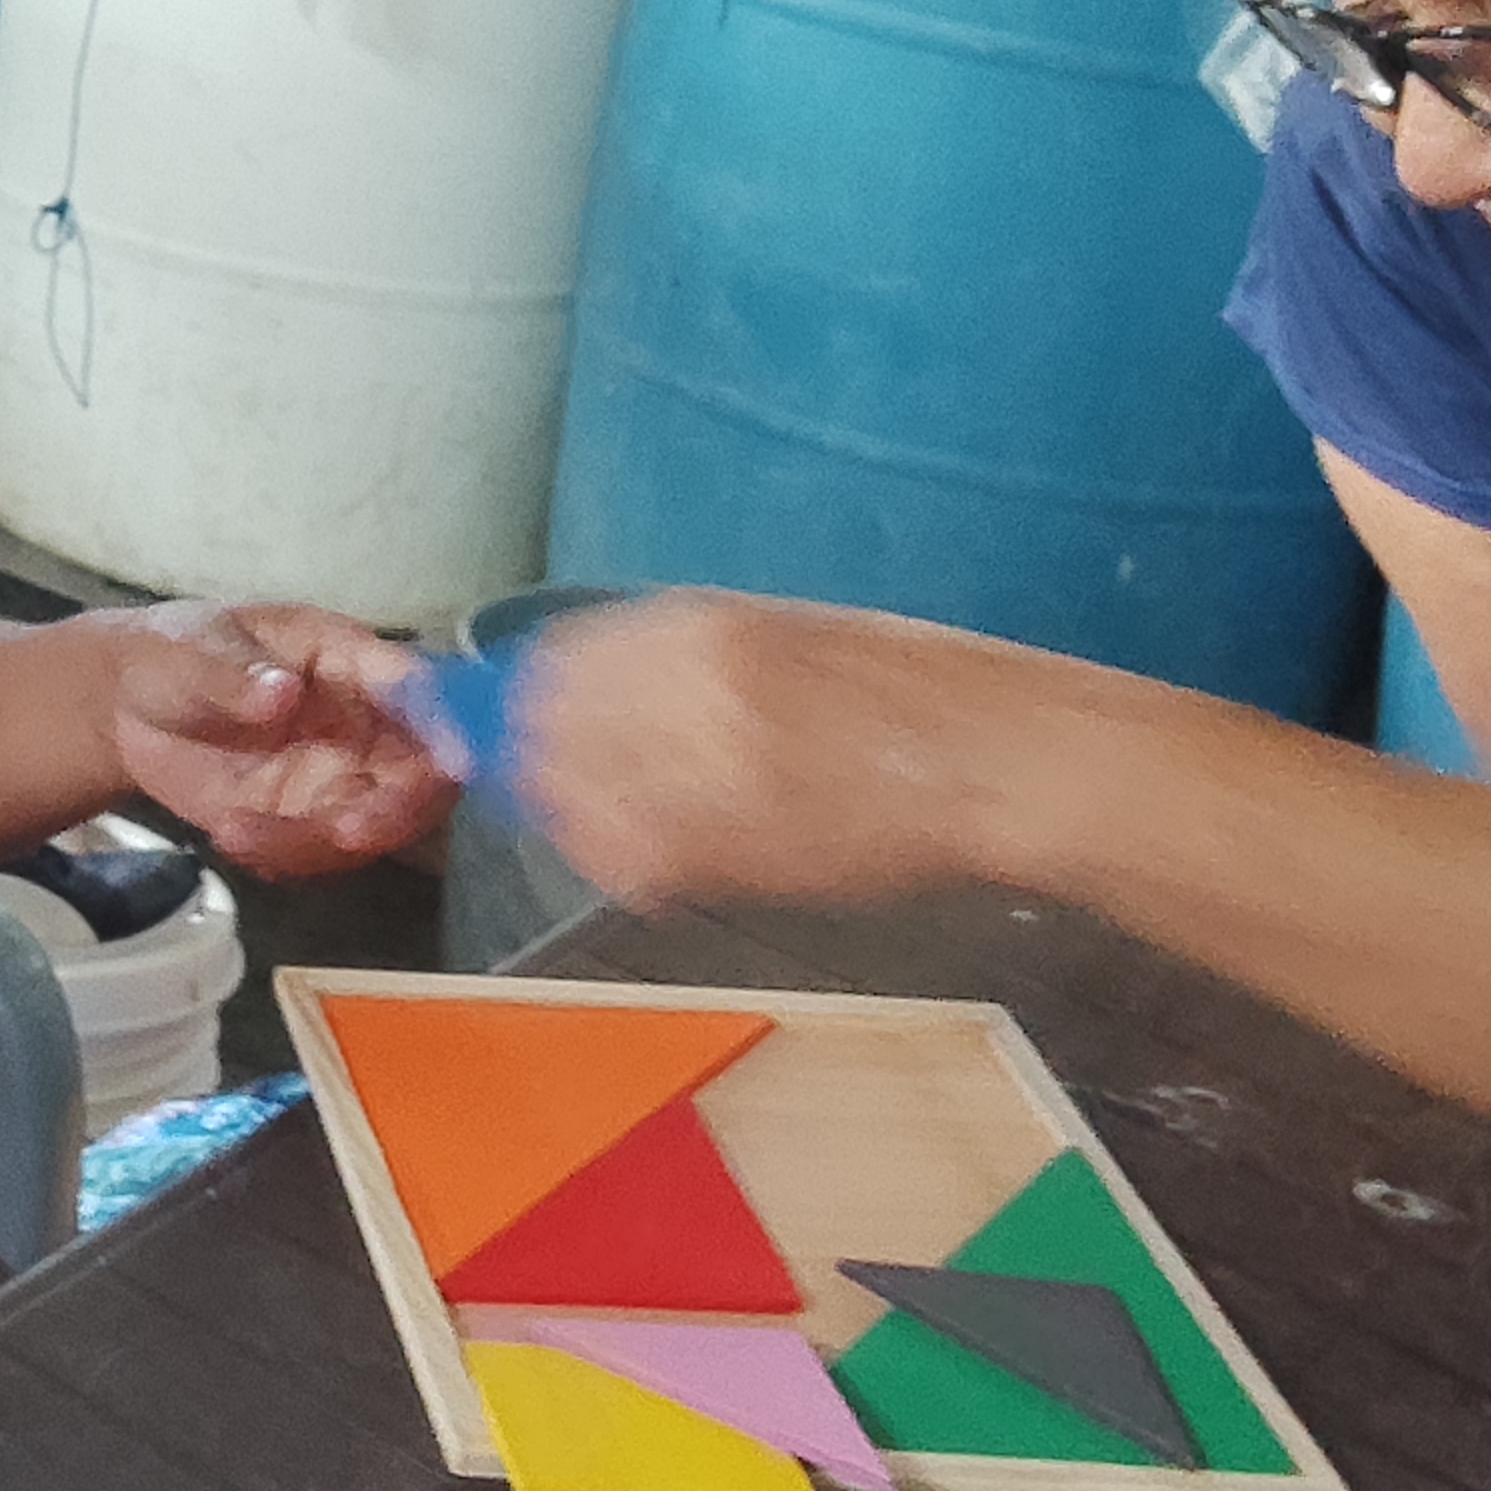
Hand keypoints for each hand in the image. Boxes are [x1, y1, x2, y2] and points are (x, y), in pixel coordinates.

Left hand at [105, 601, 453, 875]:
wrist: (124, 708)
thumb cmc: (172, 652)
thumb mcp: (188, 649)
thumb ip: (232, 673)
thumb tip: (281, 694)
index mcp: (349, 661)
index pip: (418, 690)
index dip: (448, 724)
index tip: (453, 763)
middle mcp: (362, 725)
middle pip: (419, 776)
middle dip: (395, 811)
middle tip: (346, 834)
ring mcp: (336, 779)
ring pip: (366, 826)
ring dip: (317, 845)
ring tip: (237, 833)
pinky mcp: (303, 823)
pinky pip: (317, 855)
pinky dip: (284, 860)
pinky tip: (232, 840)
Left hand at [512, 590, 1052, 908]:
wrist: (998, 759)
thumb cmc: (907, 684)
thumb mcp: (777, 629)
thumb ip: (672, 656)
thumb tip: (576, 681)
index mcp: (701, 627)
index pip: (552, 661)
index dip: (509, 693)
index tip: (492, 713)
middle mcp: (687, 696)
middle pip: (546, 732)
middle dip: (526, 753)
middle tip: (537, 771)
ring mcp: (709, 780)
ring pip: (577, 803)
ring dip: (568, 809)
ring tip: (606, 812)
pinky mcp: (737, 855)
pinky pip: (634, 863)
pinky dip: (622, 860)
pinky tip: (651, 856)